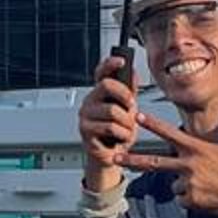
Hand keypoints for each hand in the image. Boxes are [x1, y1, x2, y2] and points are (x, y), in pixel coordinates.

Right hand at [78, 52, 137, 190]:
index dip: (110, 64)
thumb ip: (129, 91)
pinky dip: (122, 134)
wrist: (113, 156)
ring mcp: (85, 116)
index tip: (122, 60)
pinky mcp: (86, 131)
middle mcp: (89, 102)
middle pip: (106, 85)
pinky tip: (121, 137)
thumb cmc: (119, 132)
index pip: (101, 72)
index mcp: (99, 93)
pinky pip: (109, 127)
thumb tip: (133, 72)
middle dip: (124, 95)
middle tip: (131, 106)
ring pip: (112, 110)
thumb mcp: (128, 109)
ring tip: (127, 129)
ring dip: (127, 122)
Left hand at [127, 104, 217, 217]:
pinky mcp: (189, 200)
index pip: (170, 133)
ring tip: (205, 183)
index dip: (153, 125)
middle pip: (154, 162)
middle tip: (115, 156)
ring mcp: (188, 183)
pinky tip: (206, 195)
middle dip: (132, 160)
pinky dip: (190, 197)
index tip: (137, 117)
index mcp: (196, 149)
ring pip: (172, 183)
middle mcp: (189, 165)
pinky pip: (180, 197)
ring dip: (184, 184)